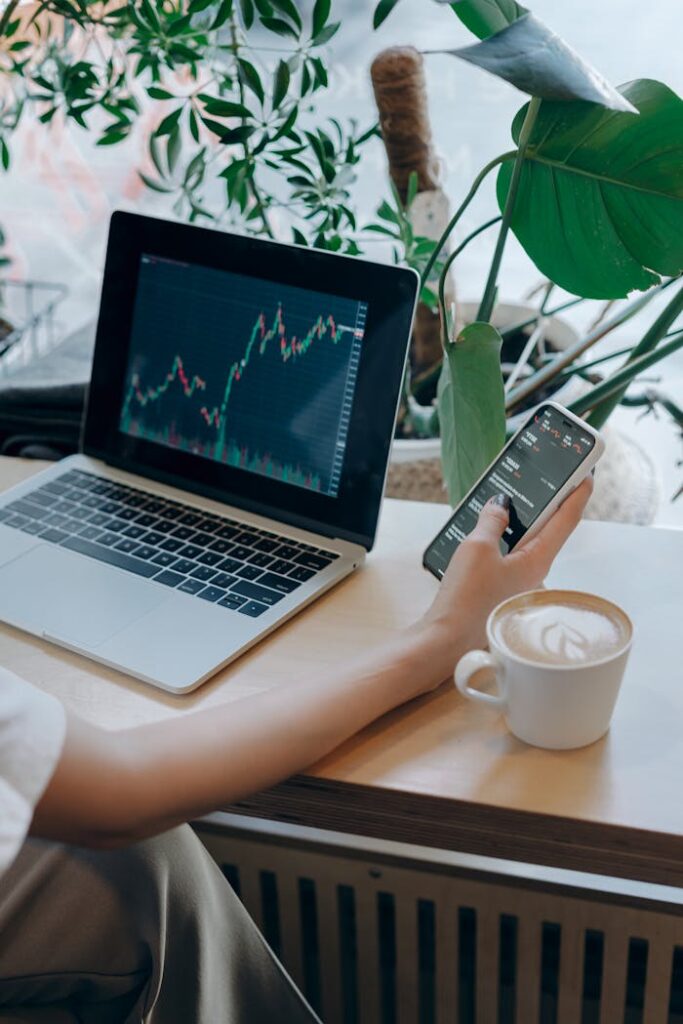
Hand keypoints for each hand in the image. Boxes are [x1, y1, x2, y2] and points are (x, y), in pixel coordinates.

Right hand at [416, 477, 593, 686]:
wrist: (446, 642)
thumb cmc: (467, 600)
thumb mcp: (477, 548)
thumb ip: (492, 521)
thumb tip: (500, 506)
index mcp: (538, 561)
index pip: (566, 520)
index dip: (577, 494)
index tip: (586, 474)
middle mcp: (534, 576)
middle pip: (547, 532)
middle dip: (545, 508)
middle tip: (543, 484)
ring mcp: (517, 587)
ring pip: (525, 547)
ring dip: (518, 526)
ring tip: (503, 507)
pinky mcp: (500, 595)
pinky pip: (507, 562)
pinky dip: (501, 545)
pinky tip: (482, 540)